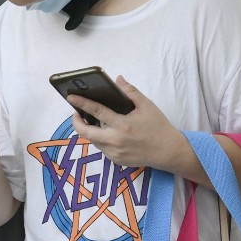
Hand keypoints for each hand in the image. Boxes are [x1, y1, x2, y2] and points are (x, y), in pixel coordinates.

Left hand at [64, 75, 185, 171]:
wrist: (169, 152)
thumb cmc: (159, 127)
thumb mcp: (147, 106)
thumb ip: (130, 92)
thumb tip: (117, 80)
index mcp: (123, 126)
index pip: (96, 112)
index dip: (81, 103)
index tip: (71, 97)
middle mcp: (115, 141)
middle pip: (85, 132)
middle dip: (76, 121)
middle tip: (76, 112)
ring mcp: (114, 153)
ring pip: (93, 141)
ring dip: (89, 130)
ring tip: (91, 120)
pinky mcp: (116, 160)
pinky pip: (102, 148)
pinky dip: (100, 138)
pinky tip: (105, 131)